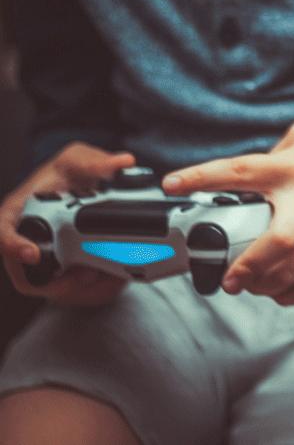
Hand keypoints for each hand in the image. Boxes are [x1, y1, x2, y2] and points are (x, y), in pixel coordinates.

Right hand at [0, 143, 132, 305]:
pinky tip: (113, 278)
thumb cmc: (66, 176)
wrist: (80, 192)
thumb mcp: (77, 160)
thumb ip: (95, 161)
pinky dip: (93, 290)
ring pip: (55, 290)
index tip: (32, 253)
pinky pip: (74, 292)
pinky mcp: (60, 275)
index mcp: (18, 214)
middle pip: (29, 276)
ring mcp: (41, 262)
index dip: (13, 246)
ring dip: (80, 290)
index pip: (3, 234)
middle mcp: (24, 242)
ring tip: (105, 276)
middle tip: (88, 275)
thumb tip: (123, 161)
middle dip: (58, 283)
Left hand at [162, 118, 293, 304]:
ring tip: (251, 288)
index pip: (240, 171)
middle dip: (245, 270)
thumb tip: (246, 180)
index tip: (171, 184)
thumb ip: (275, 155)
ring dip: (266, 288)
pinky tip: (281, 294)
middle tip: (228, 281)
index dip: (201, 177)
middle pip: (275, 246)